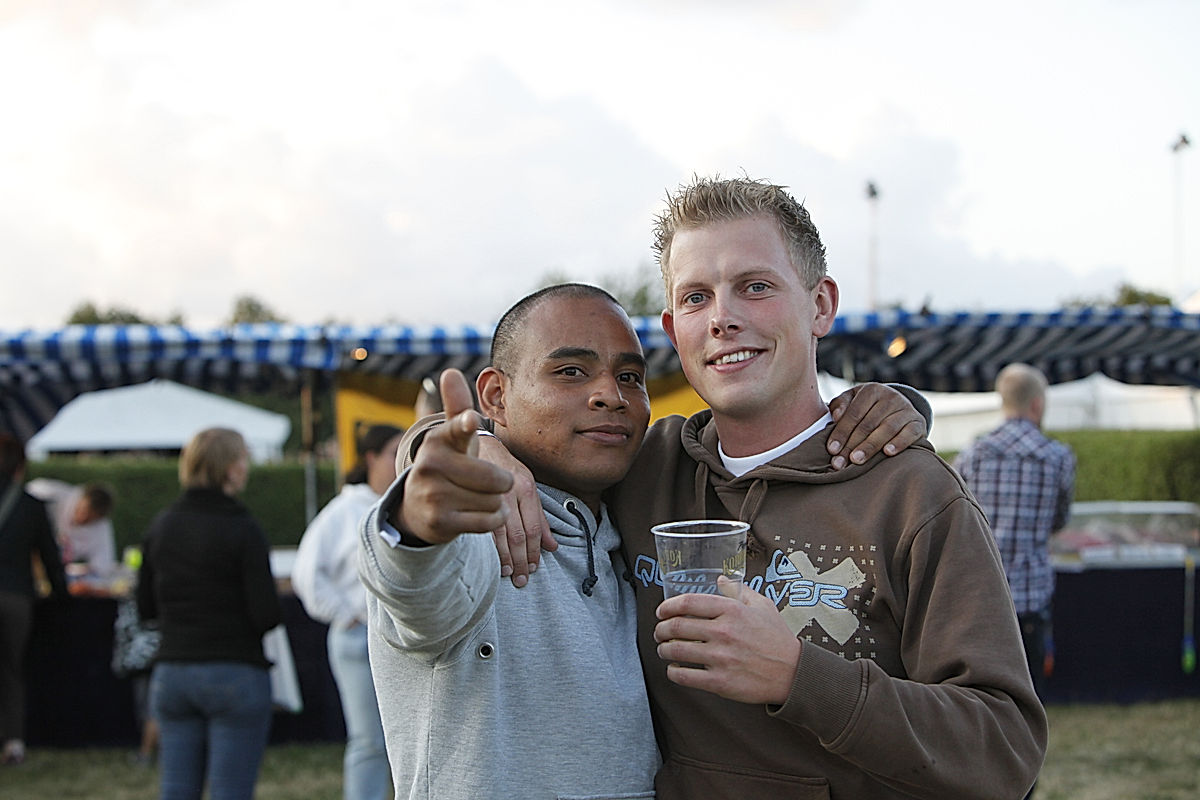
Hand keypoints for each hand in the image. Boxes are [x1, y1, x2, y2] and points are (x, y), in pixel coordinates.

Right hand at [392, 370, 513, 543]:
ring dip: (496, 502)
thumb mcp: (452, 437)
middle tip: (494, 482)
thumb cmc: (448, 464)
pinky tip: (481, 512)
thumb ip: (457, 407)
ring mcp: (433, 494)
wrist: (418, 507)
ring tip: (480, 497)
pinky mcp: (439, 521)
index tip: (471, 419)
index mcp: (438, 439)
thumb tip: (450, 372)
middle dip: (502, 483)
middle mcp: (431, 465)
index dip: (466, 425)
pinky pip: (487, 521)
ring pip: (493, 500)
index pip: (457, 430)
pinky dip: (492, 518)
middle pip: (495, 478)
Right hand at [477, 436, 555, 587]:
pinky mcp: (472, 496)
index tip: (534, 568)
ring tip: (509, 574)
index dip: (534, 551)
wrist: (479, 443)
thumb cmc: (505, 467)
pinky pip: (482, 525)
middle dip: (522, 560)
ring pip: (501, 534)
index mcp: (527, 489)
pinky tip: (492, 560)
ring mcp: (491, 495)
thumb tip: (553, 546)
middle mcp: (511, 493)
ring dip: (506, 557)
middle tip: (522, 579)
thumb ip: (539, 517)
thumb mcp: (527, 485)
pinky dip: (489, 546)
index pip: (533, 528)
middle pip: (519, 534)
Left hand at [653, 578, 800, 704]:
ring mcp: (721, 658)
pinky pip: (684, 676)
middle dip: (661, 629)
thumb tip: (720, 579)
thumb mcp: (762, 606)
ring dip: (663, 649)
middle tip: (659, 631)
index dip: (668, 606)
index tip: (661, 611)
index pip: (688, 602)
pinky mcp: (720, 682)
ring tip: (663, 649)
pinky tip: (674, 669)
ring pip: (676, 650)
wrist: (793, 673)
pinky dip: (673, 672)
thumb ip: (739, 590)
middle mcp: (724, 632)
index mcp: (732, 610)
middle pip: (677, 626)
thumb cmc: (777, 638)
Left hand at [827, 383, 925, 469]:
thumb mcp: (852, 401)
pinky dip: (899, 443)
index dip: (841, 432)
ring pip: (886, 429)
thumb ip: (840, 405)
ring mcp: (906, 409)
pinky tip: (887, 453)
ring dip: (870, 446)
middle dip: (852, 444)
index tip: (831, 450)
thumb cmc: (868, 408)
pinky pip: (909, 433)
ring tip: (856, 460)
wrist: (899, 409)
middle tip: (840, 462)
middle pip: (868, 424)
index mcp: (871, 390)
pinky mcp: (918, 422)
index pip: (854, 413)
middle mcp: (890, 397)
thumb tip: (835, 416)